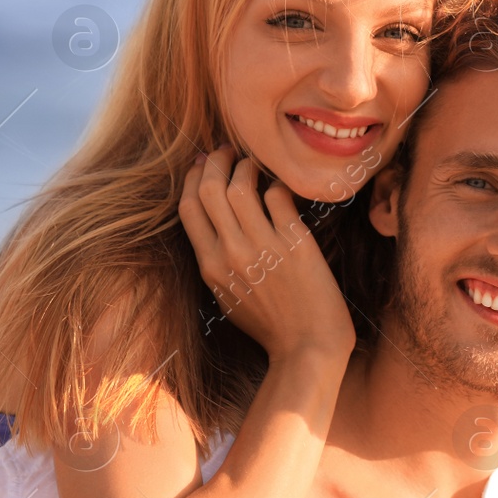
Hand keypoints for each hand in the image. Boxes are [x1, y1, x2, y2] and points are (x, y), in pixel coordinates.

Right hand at [179, 146, 354, 359]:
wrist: (308, 347)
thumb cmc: (271, 325)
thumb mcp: (228, 297)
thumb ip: (216, 262)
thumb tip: (214, 226)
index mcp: (210, 266)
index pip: (189, 207)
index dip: (193, 178)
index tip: (203, 164)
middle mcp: (231, 253)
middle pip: (210, 189)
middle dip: (217, 161)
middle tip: (228, 150)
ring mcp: (264, 247)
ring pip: (242, 186)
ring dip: (247, 165)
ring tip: (255, 162)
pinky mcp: (296, 243)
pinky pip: (279, 197)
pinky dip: (278, 184)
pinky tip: (282, 185)